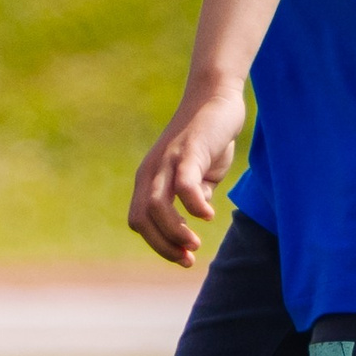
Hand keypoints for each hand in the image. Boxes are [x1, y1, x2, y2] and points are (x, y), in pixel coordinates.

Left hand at [129, 86, 247, 266]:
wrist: (216, 97)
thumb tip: (198, 218)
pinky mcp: (189, 151)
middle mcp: (152, 171)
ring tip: (195, 243)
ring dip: (174, 231)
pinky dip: (193, 205)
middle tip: (187, 259)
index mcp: (149, 180)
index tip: (182, 257)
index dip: (157, 244)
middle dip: (162, 245)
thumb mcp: (199, 175)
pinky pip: (183, 184)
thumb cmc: (207, 138)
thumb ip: (195, 196)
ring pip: (156, 205)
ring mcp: (168, 160)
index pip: (140, 221)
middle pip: (141, 218)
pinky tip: (209, 216)